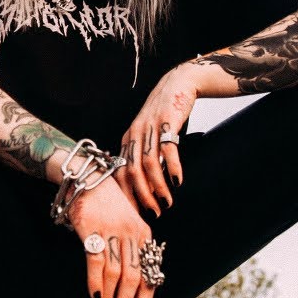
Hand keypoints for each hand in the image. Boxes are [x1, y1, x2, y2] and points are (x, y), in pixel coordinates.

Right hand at [69, 179, 156, 297]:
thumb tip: (132, 284)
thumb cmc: (107, 204)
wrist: (88, 177)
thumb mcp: (127, 224)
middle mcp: (132, 234)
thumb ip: (132, 249)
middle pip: (135, 277)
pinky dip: (96, 282)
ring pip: (117, 273)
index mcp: (144, 235)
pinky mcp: (92, 228)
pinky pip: (97, 261)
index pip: (149, 273)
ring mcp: (112, 231)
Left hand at [116, 63, 203, 214]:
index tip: (135, 212)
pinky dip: (172, 168)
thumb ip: (144, 154)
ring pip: (149, 164)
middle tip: (153, 213)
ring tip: (167, 202)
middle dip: (142, 196)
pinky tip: (177, 181)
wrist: (178, 84)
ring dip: (157, 187)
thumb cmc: (164, 113)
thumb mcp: (148, 133)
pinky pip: (168, 150)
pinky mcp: (167, 122)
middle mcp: (135, 134)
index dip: (126, 194)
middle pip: (132, 171)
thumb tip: (146, 184)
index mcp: (128, 139)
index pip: (120, 172)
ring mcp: (150, 128)